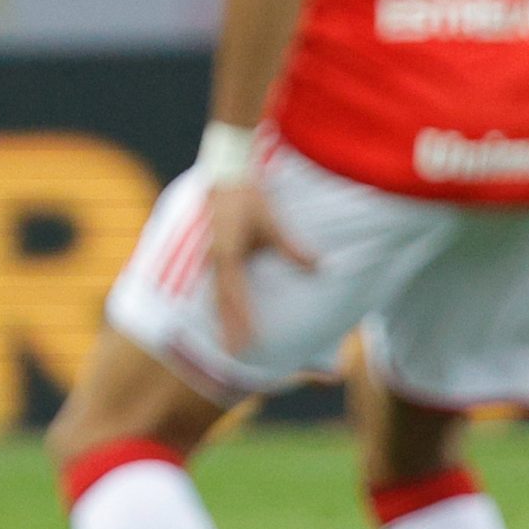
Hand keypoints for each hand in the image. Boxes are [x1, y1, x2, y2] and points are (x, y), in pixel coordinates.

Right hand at [209, 178, 315, 356]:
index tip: (248, 340)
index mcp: (227, 254)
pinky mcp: (215, 254)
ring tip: (228, 340)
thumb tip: (317, 268)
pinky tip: (225, 312)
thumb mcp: (271, 220)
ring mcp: (211, 258)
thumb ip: (291, 247)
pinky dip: (222, 302)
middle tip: (234, 353)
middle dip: (228, 327)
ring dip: (223, 317)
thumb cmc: (248, 197)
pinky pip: (218, 284)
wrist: (226, 175)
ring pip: (217, 295)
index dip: (240, 318)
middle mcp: (215, 260)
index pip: (234, 294)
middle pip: (221, 301)